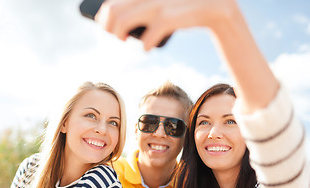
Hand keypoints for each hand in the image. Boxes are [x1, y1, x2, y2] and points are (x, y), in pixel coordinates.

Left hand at [95, 0, 238, 49]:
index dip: (105, 11)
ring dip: (120, 31)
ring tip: (121, 39)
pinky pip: (157, 25)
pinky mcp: (180, 12)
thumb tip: (117, 17)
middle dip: (108, 24)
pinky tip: (145, 48)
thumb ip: (145, 5)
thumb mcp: (162, 3)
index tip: (103, 23)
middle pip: (118, 7)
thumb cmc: (184, 7)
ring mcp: (167, 0)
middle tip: (113, 35)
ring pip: (131, 15)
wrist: (219, 7)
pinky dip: (147, 40)